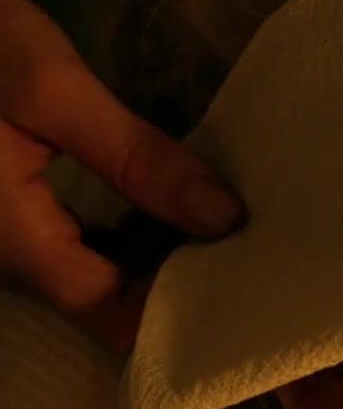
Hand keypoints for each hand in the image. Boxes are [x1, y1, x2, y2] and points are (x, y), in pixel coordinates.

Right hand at [0, 0, 241, 353]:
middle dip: (178, 286)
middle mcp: (6, 260)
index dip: (183, 314)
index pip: (116, 317)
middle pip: (108, 302)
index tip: (248, 292)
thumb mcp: (53, 91)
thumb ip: (137, 158)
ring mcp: (4, 242)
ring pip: (93, 277)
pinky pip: (76, 248)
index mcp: (15, 244)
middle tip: (252, 260)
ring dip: (156, 261)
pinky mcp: (7, 217)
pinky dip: (127, 238)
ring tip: (226, 237)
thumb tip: (224, 219)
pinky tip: (170, 213)